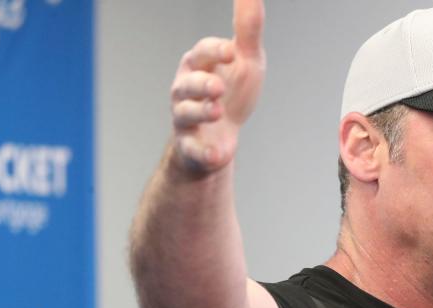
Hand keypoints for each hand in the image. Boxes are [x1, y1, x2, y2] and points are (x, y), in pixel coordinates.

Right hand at [169, 0, 264, 174]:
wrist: (220, 139)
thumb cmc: (232, 93)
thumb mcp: (244, 59)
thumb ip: (247, 27)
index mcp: (199, 65)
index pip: (202, 53)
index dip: (215, 51)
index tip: (232, 50)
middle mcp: (186, 90)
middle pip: (186, 84)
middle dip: (201, 84)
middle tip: (219, 87)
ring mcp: (186, 120)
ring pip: (185, 114)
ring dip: (200, 112)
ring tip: (218, 112)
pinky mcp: (192, 148)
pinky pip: (193, 150)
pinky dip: (205, 152)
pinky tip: (218, 155)